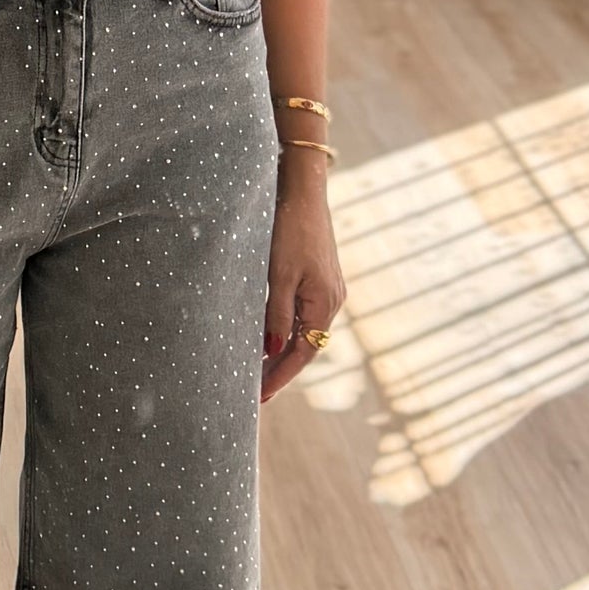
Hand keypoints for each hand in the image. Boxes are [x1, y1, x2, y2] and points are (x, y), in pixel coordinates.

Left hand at [261, 160, 344, 402]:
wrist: (303, 191)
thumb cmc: (289, 229)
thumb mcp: (278, 275)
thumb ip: (277, 314)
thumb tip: (272, 351)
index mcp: (325, 304)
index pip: (303, 354)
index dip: (281, 378)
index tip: (260, 398)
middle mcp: (333, 301)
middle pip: (306, 347)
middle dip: (281, 371)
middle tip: (255, 393)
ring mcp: (329, 290)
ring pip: (306, 332)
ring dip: (283, 353)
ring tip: (258, 373)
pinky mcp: (321, 279)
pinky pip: (305, 316)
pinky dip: (288, 332)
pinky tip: (270, 338)